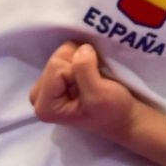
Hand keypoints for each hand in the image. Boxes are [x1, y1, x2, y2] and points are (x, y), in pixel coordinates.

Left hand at [30, 42, 165, 165]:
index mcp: (45, 107)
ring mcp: (47, 89)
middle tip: (93, 81)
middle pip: (55, 61)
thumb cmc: (114, 111)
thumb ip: (84, 69)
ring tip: (92, 78)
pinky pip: (64, 58)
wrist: (126, 117)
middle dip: (77, 64)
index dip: (79, 70)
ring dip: (80, 62)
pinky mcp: (56, 82)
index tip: (93, 87)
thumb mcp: (99, 93)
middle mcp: (39, 98)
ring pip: (60, 57)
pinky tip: (89, 74)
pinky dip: (80, 61)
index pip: (56, 67)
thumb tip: (81, 48)